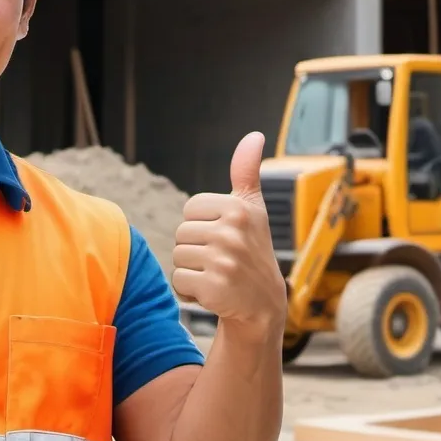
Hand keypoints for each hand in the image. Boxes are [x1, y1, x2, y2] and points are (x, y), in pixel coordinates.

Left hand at [172, 132, 286, 338]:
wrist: (262, 304)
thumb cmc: (252, 249)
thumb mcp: (252, 209)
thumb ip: (246, 172)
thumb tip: (254, 136)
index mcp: (239, 208)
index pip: (190, 209)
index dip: (202, 225)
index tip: (225, 236)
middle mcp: (233, 232)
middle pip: (181, 233)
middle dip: (195, 248)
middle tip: (222, 259)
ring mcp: (224, 260)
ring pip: (178, 256)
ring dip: (191, 269)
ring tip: (217, 274)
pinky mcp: (213, 287)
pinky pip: (178, 281)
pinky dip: (190, 291)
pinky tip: (213, 292)